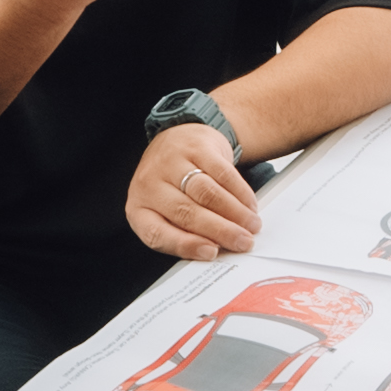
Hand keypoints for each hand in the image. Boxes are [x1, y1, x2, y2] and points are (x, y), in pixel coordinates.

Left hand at [125, 117, 260, 259]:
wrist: (176, 138)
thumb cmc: (172, 186)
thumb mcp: (167, 211)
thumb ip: (184, 233)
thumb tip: (217, 251)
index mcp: (139, 209)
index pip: (157, 233)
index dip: (186, 245)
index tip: (212, 253)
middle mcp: (150, 184)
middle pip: (187, 212)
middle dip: (221, 231)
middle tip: (243, 242)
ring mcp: (172, 162)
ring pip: (206, 192)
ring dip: (234, 213)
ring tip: (251, 226)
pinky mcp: (196, 147)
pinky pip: (222, 173)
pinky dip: (240, 193)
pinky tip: (249, 205)